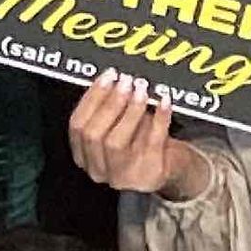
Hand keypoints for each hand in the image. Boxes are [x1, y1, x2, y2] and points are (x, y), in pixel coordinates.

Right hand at [67, 73, 208, 199]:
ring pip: (116, 141)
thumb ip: (110, 106)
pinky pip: (152, 142)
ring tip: (141, 89)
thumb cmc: (142, 142)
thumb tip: (111, 78)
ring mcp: (123, 174)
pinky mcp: (149, 172)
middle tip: (125, 81)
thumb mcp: (120, 125)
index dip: (91, 98)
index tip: (108, 76)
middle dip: (109, 103)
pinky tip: (164, 100)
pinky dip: (159, 118)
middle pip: (94, 135)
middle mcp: (99, 169)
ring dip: (129, 110)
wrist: (172, 167)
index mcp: (84, 156)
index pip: (77, 126)